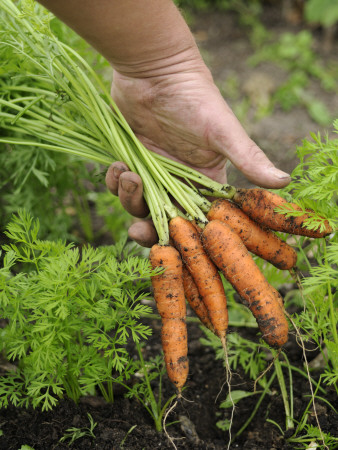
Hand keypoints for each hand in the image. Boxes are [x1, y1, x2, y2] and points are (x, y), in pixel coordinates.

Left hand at [106, 65, 290, 246]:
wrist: (154, 68)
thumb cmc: (194, 97)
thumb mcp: (223, 130)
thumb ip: (249, 157)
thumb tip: (285, 181)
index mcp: (206, 179)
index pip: (202, 218)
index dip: (191, 234)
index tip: (180, 243)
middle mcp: (179, 180)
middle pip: (166, 220)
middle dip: (153, 231)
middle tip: (140, 232)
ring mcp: (153, 173)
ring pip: (139, 205)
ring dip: (130, 199)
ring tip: (129, 175)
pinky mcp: (131, 161)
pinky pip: (119, 185)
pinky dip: (115, 182)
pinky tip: (118, 166)